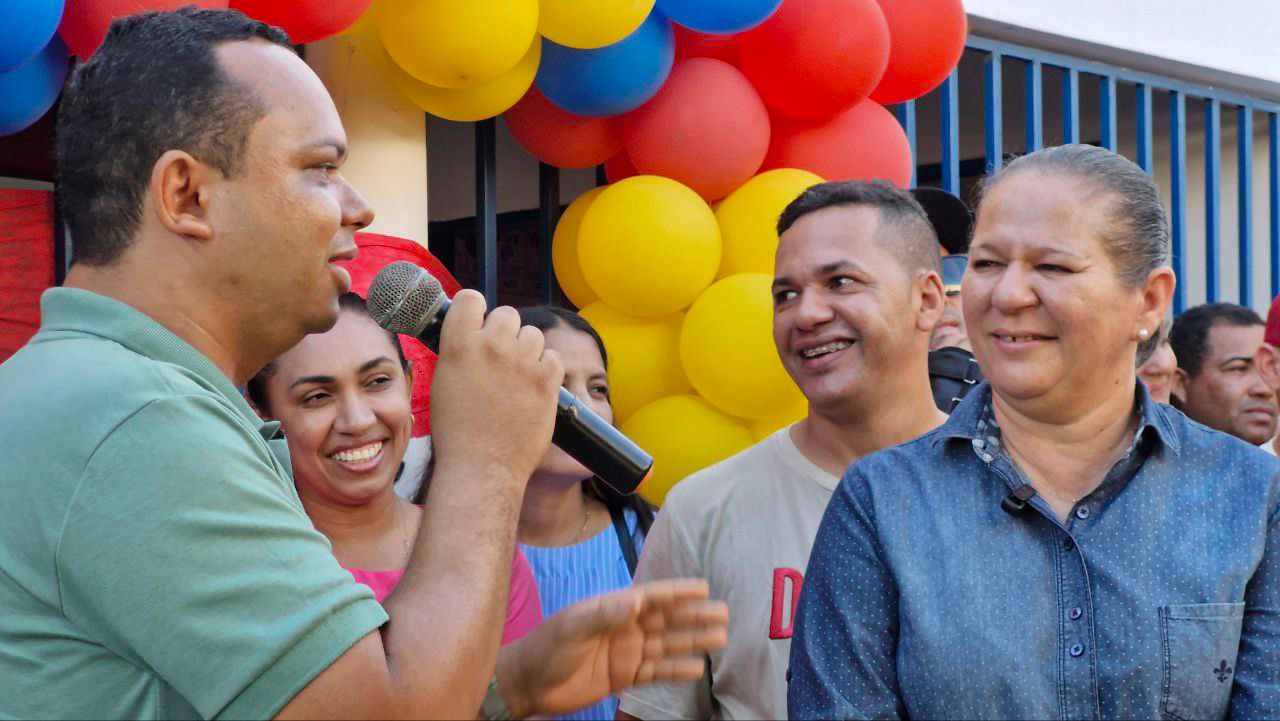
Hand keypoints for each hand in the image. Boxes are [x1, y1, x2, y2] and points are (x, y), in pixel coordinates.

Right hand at [428, 290, 562, 485]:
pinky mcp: (548, 380)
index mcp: (459, 345)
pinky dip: (547, 369)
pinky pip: (554, 357)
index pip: (471, 299)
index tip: (478, 323)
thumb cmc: (457, 432)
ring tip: (518, 377)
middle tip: (501, 359)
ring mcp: (522, 362)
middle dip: (505, 333)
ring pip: (533, 335)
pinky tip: (535, 387)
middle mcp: (492, 346)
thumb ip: (460, 352)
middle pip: (507, 314)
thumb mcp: (444, 382)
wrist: (482, 467)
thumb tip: (473, 335)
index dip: (476, 311)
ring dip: (528, 350)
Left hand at [496, 579, 728, 717]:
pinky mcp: (624, 676)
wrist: (529, 682)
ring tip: (720, 638)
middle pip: (666, 619)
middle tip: (723, 613)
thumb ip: (604, 614)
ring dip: (692, 641)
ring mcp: (627, 651)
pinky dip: (676, 670)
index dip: (677, 592)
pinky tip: (696, 668)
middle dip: (694, 616)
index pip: (651, 597)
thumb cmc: (546, 646)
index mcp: (613, 607)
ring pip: (667, 644)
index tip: (704, 587)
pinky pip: (656, 672)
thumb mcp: (573, 626)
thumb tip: (635, 601)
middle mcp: (625, 626)